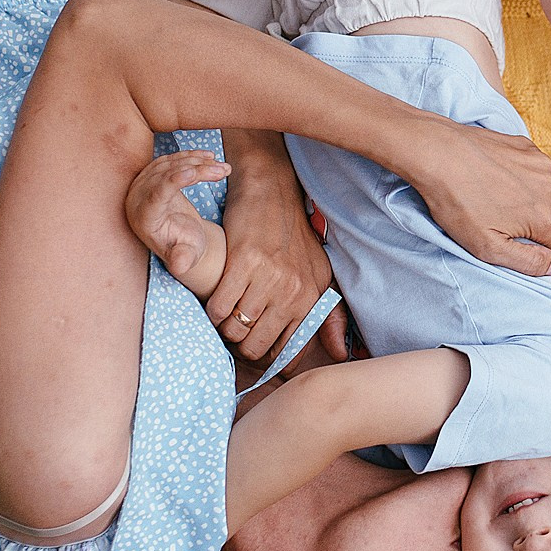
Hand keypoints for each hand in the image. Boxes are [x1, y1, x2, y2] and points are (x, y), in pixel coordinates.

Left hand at [125, 150, 230, 293]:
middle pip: (167, 174)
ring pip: (171, 163)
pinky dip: (192, 156)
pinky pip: (172, 158)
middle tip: (223, 171)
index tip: (194, 172)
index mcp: (144, 218)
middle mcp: (138, 197)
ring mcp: (144, 182)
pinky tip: (210, 157)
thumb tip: (180, 267)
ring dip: (199, 162)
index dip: (173, 181)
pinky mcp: (153, 173)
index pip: (156, 194)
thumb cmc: (185, 248)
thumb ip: (181, 260)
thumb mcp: (186, 256)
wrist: (182, 238)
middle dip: (197, 170)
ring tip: (224, 168)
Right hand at [213, 134, 348, 367]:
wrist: (271, 192)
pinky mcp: (242, 262)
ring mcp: (268, 277)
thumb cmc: (294, 237)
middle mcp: (292, 291)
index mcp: (311, 298)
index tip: (254, 348)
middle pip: (256, 346)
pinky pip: (219, 306)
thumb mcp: (321, 275)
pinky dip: (211, 311)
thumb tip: (339, 355)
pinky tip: (213, 303)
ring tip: (223, 317)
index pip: (286, 352)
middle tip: (234, 333)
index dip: (266, 358)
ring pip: (235, 329)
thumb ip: (331, 316)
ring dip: (224, 329)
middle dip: (241, 346)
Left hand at [399, 116, 550, 278]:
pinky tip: (496, 180)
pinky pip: (535, 172)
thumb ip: (528, 261)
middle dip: (538, 231)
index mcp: (544, 219)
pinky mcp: (528, 148)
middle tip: (505, 230)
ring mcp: (541, 165)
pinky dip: (522, 180)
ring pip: (546, 196)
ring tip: (496, 202)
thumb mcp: (487, 247)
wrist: (436, 153)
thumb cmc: (456, 202)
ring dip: (530, 203)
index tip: (550, 268)